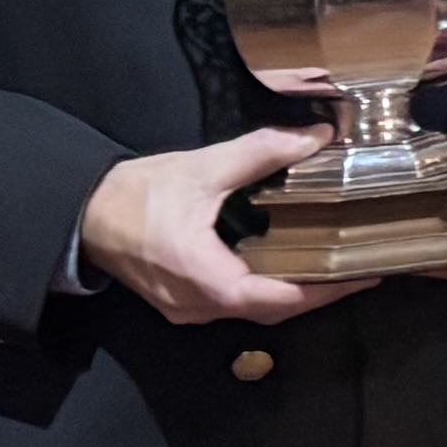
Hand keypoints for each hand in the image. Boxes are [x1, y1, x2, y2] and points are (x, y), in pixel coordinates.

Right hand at [77, 126, 348, 328]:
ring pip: (254, 309)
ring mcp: (189, 308)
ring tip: (335, 266)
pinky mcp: (184, 300)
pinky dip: (268, 288)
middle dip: (319, 292)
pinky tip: (290, 265)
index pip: (279, 298)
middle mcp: (199, 305)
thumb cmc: (135, 195)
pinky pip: (236, 302)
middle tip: (360, 268)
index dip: (326, 290)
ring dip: (293, 292)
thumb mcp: (202, 169)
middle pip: (272, 309)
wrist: (83, 213)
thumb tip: (315, 138)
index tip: (363, 274)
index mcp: (205, 278)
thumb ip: (261, 153)